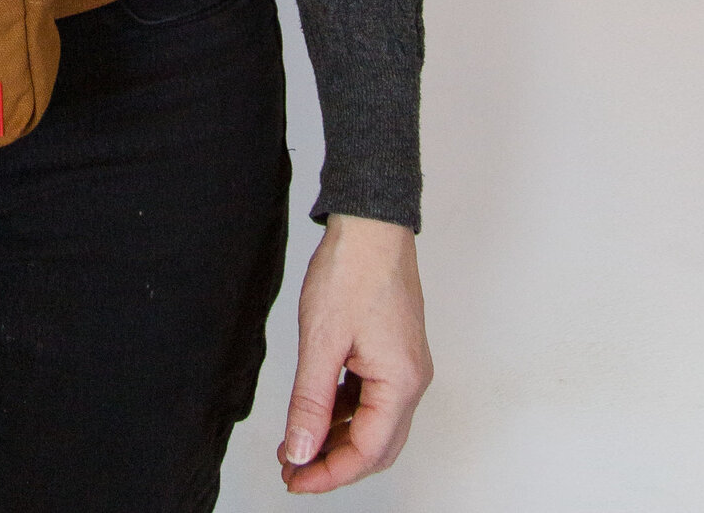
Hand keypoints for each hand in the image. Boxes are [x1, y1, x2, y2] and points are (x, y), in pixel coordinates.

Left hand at [278, 213, 431, 492]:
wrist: (370, 223)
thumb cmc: (352, 271)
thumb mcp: (321, 341)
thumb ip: (311, 402)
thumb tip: (302, 450)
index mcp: (400, 383)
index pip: (367, 451)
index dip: (329, 473)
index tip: (295, 480)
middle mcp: (410, 380)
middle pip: (376, 445)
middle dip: (333, 462)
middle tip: (293, 471)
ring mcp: (404, 366)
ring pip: (372, 422)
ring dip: (336, 437)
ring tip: (296, 443)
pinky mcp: (393, 351)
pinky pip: (370, 397)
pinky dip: (343, 410)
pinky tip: (315, 411)